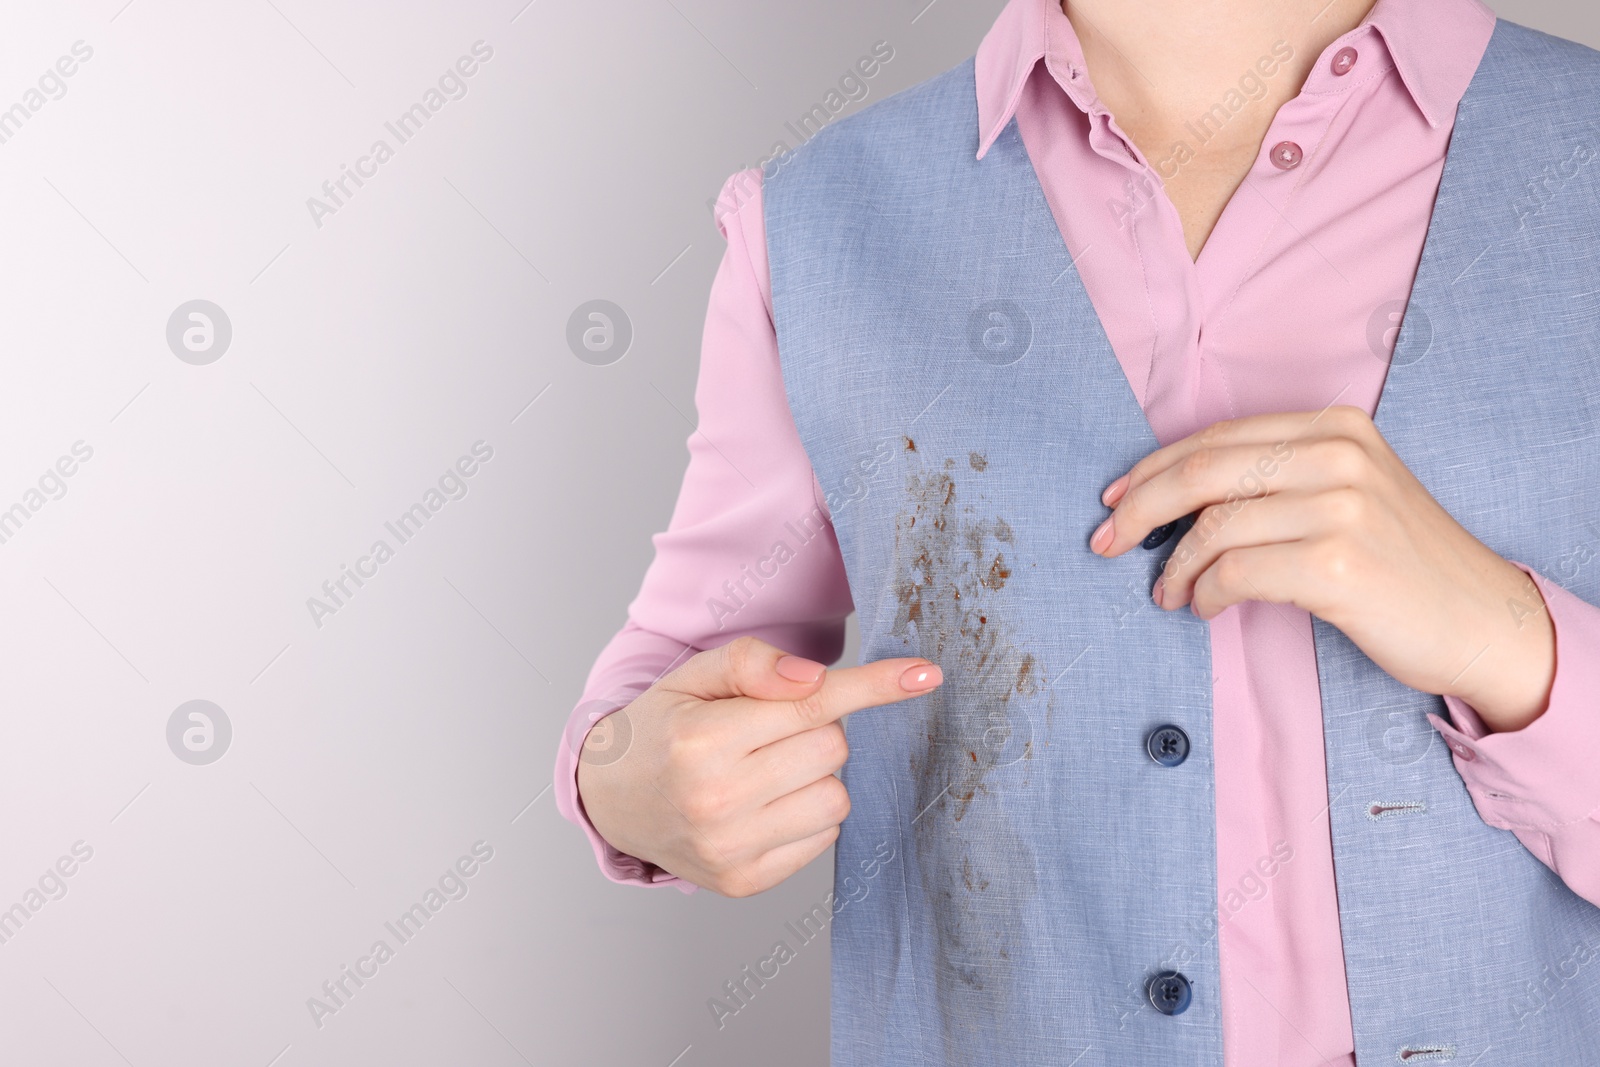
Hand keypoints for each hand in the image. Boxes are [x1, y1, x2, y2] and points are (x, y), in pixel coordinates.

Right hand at [575, 636, 941, 896]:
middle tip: (769, 731)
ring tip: (765, 769)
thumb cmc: (661, 727)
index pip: (813, 705)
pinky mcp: (745, 883)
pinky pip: (823, 839)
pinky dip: (806, 815)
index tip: (927, 674)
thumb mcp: (693, 677)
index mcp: (702, 742)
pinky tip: (763, 804)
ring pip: (836, 798)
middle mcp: (717, 801)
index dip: (875, 685)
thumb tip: (814, 680)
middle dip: (815, 729)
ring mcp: (732, 850)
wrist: (611, 798)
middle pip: (833, 749)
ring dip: (815, 776)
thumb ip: (752, 664)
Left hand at [1090, 405, 1555, 732]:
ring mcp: (1340, 508)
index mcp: (1335, 427)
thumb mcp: (1346, 495)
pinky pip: (1234, 573)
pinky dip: (1203, 592)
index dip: (1152, 470)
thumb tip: (1172, 499)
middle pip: (1201, 471)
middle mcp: (1338, 455)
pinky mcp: (1336, 566)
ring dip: (1175, 566)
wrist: (1482, 620)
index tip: (1114, 500)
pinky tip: (1202, 606)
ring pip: (1213, 526)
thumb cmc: (1400, 564)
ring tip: (1168, 592)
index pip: (1216, 439)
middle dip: (1139, 509)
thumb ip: (1274, 481)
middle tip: (1104, 543)